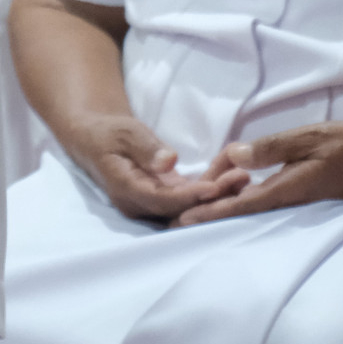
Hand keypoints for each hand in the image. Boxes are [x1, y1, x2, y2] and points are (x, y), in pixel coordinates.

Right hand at [63, 112, 245, 219]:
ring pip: (189, 207)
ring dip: (217, 194)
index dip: (189, 196)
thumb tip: (169, 162)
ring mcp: (154, 205)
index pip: (161, 200)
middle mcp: (141, 205)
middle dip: (212, 199)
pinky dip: (212, 185)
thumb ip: (145, 148)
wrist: (98, 141)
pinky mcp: (166, 198)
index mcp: (126, 190)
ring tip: (245, 176)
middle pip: (180, 211)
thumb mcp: (124, 132)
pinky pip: (191, 197)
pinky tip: (234, 171)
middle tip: (242, 178)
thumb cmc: (109, 134)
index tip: (215, 187)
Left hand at [171, 120, 342, 226]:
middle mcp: (287, 201)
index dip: (208, 212)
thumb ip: (272, 148)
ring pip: (251, 206)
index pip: (238, 206)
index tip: (181, 221)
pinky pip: (265, 200)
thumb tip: (234, 155)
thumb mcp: (310, 138)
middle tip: (175, 216)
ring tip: (197, 203)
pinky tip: (236, 189)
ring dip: (225, 204)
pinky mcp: (302, 195)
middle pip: (240, 210)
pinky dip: (245, 196)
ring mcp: (296, 200)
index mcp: (285, 189)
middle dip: (208, 212)